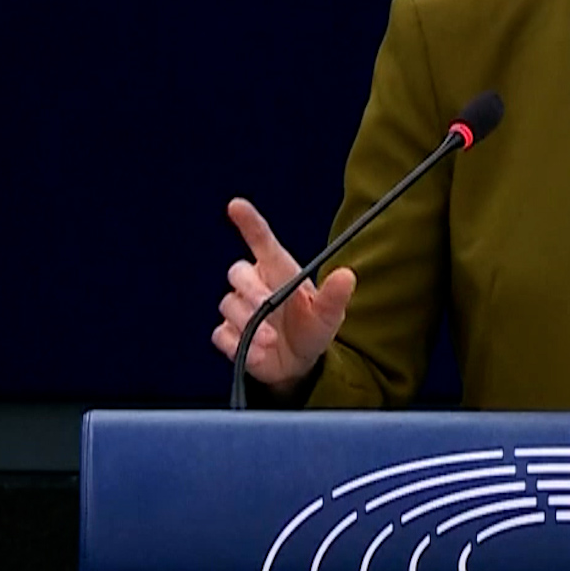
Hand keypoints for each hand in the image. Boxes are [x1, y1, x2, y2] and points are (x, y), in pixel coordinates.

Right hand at [210, 198, 355, 396]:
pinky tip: (258, 355)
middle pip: (238, 272)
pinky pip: (222, 335)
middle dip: (251, 290)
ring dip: (249, 324)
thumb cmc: (313, 329)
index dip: (248, 221)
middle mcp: (255, 284)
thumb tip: (347, 275)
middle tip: (265, 307)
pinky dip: (238, 345)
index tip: (236, 205)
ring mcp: (239, 309)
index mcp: (278, 270)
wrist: (299, 364)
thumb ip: (335, 296)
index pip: (261, 240)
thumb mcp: (329, 315)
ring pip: (229, 305)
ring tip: (271, 342)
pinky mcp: (228, 335)